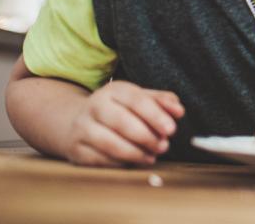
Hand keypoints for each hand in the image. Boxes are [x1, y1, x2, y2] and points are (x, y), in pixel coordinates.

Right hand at [63, 81, 183, 166]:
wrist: (76, 121)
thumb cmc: (118, 109)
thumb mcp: (139, 98)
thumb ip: (162, 101)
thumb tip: (178, 111)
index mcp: (113, 90)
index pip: (137, 101)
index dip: (156, 115)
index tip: (172, 129)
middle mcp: (94, 106)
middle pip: (122, 122)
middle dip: (147, 136)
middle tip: (163, 146)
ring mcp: (82, 128)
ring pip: (110, 143)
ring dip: (135, 153)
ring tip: (152, 156)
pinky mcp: (76, 150)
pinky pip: (100, 160)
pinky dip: (120, 163)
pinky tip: (134, 162)